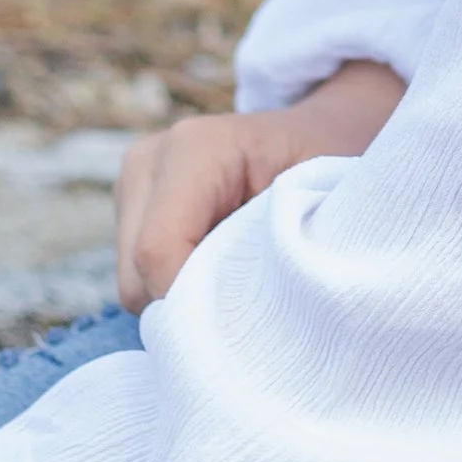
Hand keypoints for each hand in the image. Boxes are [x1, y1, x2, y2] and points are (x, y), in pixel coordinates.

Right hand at [115, 57, 404, 311]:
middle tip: (250, 313)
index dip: (192, 304)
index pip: (158, 252)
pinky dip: (176, 292)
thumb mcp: (321, 200)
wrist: (322, 131)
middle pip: (136, 276)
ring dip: (181, 301)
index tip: (244, 330)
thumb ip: (279, 248)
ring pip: (132, 286)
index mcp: (194, 149)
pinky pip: (138, 280)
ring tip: (239, 286)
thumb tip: (240, 314)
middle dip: (187, 308)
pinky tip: (220, 277)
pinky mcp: (131, 210)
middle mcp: (150, 162)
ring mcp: (134, 185)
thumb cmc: (330, 164)